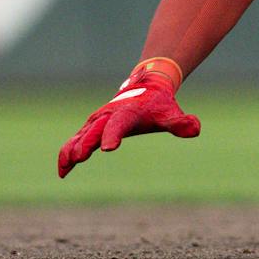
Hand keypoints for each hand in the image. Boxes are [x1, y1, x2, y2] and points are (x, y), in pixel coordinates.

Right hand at [56, 68, 200, 176]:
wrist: (147, 86)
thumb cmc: (159, 105)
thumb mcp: (171, 114)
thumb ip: (180, 123)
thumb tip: (195, 128)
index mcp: (127, 113)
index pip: (118, 125)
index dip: (113, 136)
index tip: (108, 148)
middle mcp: (107, 116)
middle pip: (94, 131)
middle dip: (85, 144)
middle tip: (79, 158)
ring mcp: (97, 122)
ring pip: (79, 137)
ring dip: (71, 150)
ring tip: (65, 168)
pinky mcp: (91, 128)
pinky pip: (74, 141)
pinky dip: (67, 153)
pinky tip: (63, 171)